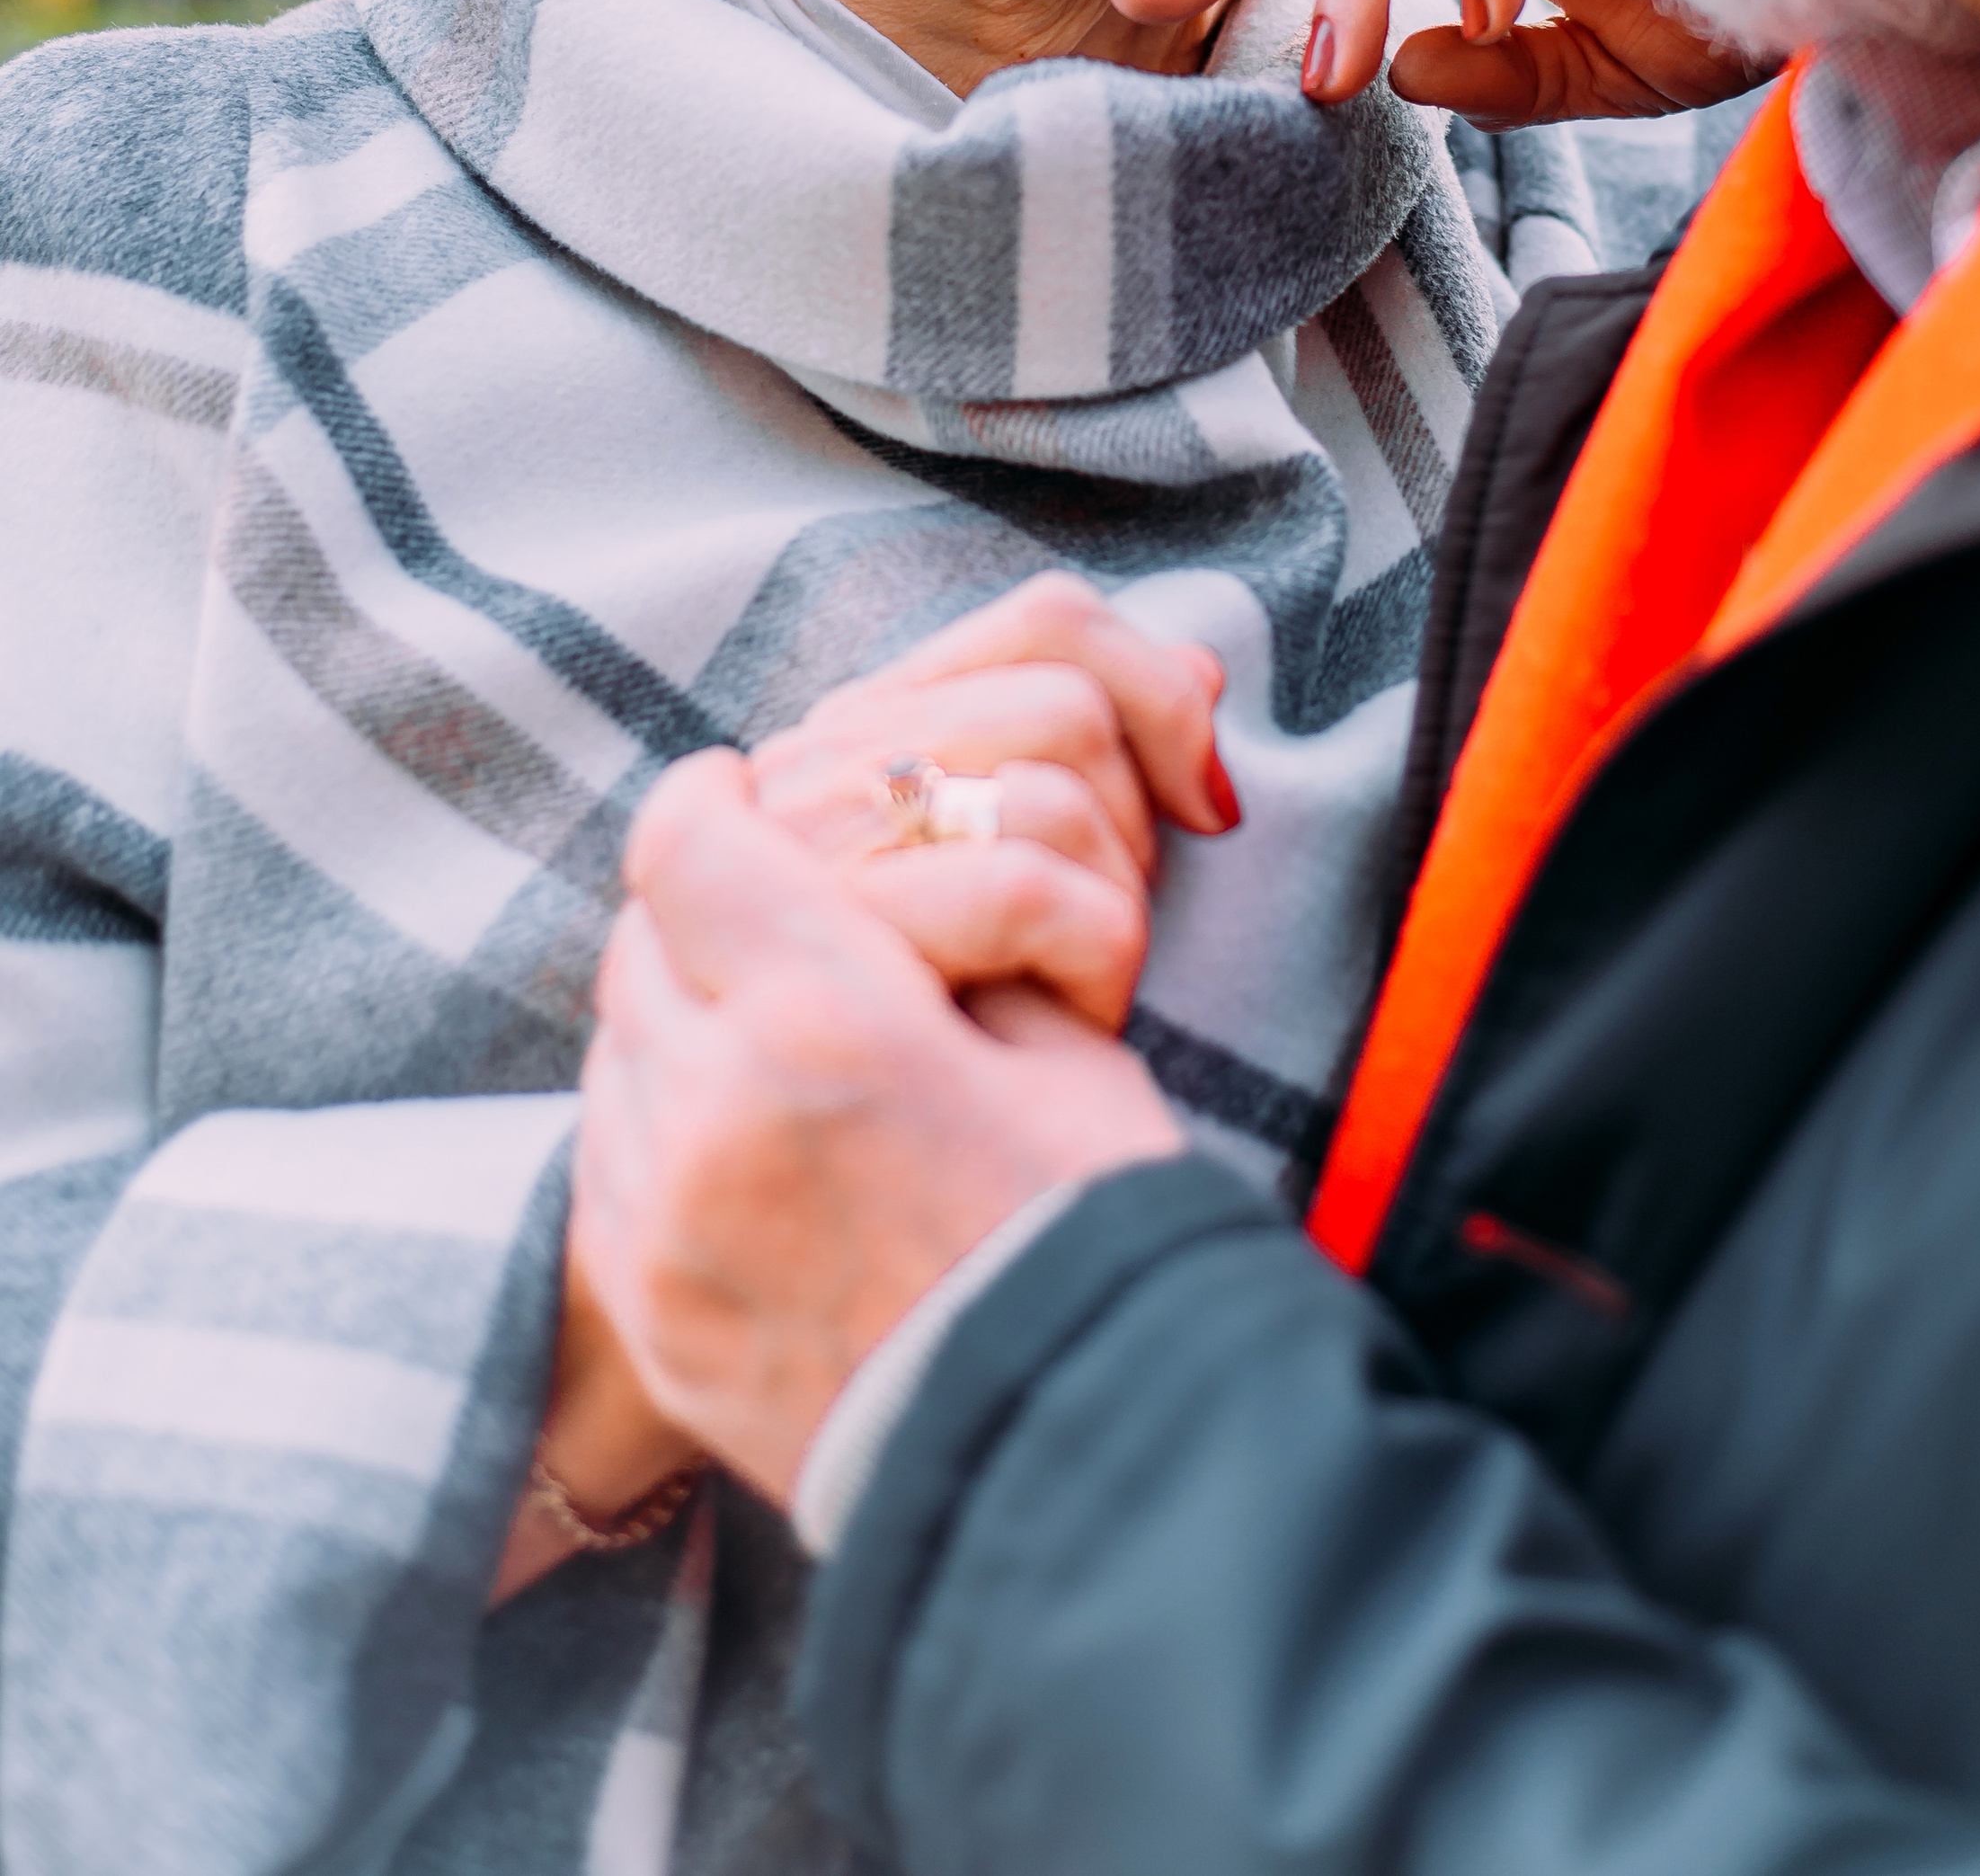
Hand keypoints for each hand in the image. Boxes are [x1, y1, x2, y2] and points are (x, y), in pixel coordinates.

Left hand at [575, 765, 1182, 1505]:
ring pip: (614, 1049)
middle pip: (639, 938)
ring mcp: (664, 1226)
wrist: (1073, 1464)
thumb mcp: (1062, 1049)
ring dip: (672, 1017)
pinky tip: (745, 1140)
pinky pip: (613, 1162)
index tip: (734, 786)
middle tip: (760, 911)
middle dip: (695, 909)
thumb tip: (876, 880)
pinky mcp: (650, 1313)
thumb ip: (943, 944)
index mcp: (828, 1022)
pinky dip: (660, 1124)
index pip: (687, 843)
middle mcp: (715, 1112)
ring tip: (762, 1034)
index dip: (706, 796)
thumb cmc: (1095, 1232)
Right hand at [739, 572, 1235, 1030]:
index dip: (1161, 694)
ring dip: (1111, 901)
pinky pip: (1021, 887)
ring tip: (1078, 982)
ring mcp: (806, 859)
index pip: (1052, 621)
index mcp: (862, 732)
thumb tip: (1202, 666)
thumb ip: (1099, 759)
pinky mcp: (831, 957)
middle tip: (1110, 925)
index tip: (1203, 802)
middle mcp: (812, 772)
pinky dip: (1093, 958)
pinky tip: (1074, 1018)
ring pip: (1050, 788)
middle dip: (1134, 820)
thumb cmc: (976, 1056)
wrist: (914, 1235)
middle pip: (1067, 700)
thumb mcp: (1040, 889)